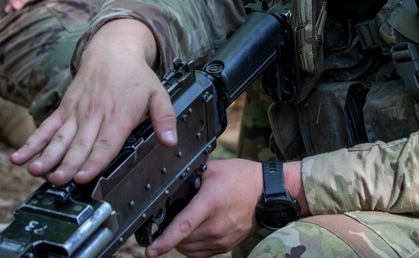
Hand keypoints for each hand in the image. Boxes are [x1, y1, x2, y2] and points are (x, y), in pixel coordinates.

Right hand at [10, 19, 176, 184]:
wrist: (113, 50)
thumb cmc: (136, 77)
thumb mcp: (158, 94)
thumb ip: (164, 118)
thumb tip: (172, 141)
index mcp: (118, 116)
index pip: (105, 144)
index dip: (93, 162)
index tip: (83, 177)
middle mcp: (95, 116)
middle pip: (79, 144)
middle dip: (68, 164)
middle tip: (58, 180)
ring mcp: (77, 112)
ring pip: (60, 138)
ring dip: (46, 156)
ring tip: (35, 171)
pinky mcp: (64, 109)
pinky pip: (46, 127)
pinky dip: (32, 142)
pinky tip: (19, 157)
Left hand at [146, 159, 262, 257]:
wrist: (268, 192)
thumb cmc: (242, 178)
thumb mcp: (213, 169)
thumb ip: (190, 177)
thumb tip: (171, 183)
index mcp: (210, 204)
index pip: (182, 226)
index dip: (164, 241)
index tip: (150, 250)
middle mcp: (215, 226)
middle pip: (181, 240)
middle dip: (170, 233)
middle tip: (173, 217)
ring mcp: (221, 239)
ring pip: (188, 249)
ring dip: (180, 241)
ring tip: (184, 224)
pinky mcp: (226, 246)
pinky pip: (200, 254)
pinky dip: (191, 247)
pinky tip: (194, 233)